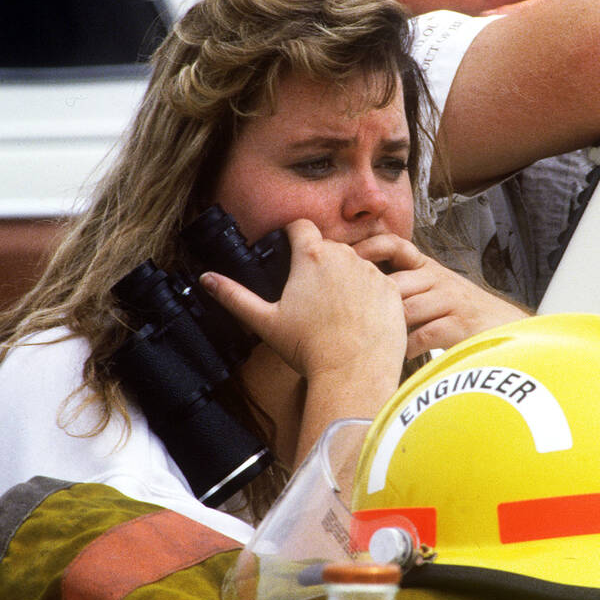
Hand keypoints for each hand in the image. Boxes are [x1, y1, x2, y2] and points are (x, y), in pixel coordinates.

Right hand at [199, 219, 406, 383]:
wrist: (355, 372)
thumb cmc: (308, 349)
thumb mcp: (265, 322)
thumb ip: (234, 296)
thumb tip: (206, 280)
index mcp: (311, 256)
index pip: (300, 226)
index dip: (292, 235)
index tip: (289, 248)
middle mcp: (345, 255)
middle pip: (328, 247)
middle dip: (318, 263)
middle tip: (310, 294)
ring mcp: (372, 271)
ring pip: (356, 264)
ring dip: (346, 278)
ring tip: (336, 310)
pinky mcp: (393, 289)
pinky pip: (379, 283)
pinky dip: (369, 295)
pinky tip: (359, 319)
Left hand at [352, 233, 528, 356]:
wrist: (504, 327)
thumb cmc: (461, 312)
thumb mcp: (435, 288)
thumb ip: (405, 285)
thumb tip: (360, 287)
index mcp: (429, 267)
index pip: (396, 246)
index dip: (370, 248)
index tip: (348, 259)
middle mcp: (438, 279)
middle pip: (395, 284)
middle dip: (373, 301)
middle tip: (352, 316)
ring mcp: (450, 301)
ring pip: (407, 310)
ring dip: (390, 328)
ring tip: (376, 340)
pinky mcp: (459, 324)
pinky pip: (423, 335)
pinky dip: (408, 347)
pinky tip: (401, 355)